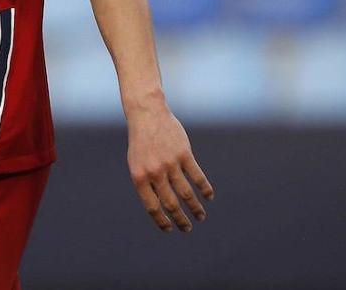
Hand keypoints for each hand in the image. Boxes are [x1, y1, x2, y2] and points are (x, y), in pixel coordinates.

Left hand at [126, 103, 213, 232]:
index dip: (161, 221)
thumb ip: (147, 184)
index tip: (169, 229)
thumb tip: (161, 207)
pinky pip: (197, 177)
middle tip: (187, 228)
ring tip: (200, 217)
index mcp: (139, 176)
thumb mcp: (136, 164)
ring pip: (187, 193)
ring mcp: (170, 163)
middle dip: (180, 219)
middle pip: (171, 203)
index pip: (152, 206)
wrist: (147, 115)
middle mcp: (154, 172)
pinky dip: (205, 189)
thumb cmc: (141, 143)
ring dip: (195, 208)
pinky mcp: (184, 154)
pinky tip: (209, 197)